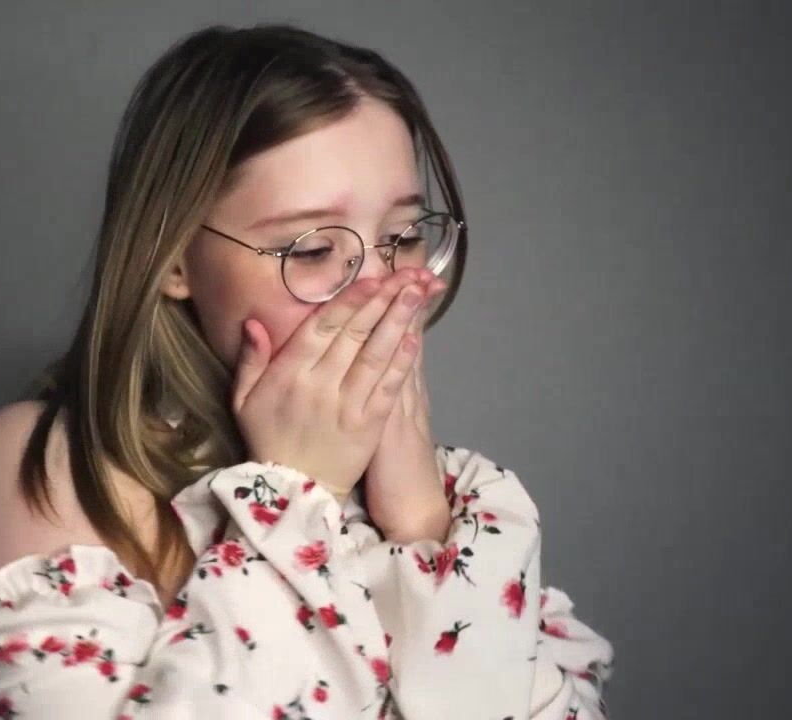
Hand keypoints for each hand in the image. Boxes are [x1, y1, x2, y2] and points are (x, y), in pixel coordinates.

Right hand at [232, 268, 430, 499]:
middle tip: (407, 273)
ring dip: (398, 321)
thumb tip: (254, 322)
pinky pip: (387, 389)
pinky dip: (402, 363)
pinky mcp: (368, 426)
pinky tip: (415, 338)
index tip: (370, 277)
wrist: (294, 492)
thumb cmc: (268, 439)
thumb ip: (250, 360)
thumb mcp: (243, 400)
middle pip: (354, 334)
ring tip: (417, 293)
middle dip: (382, 300)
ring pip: (375, 355)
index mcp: (287, 374)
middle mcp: (318, 385)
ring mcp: (345, 406)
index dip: (348, 301)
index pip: (321, 328)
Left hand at [364, 271, 452, 542]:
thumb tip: (377, 347)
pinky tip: (410, 340)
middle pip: (400, 335)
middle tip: (414, 266)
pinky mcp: (393, 427)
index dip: (395, 303)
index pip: (392, 334)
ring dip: (407, 320)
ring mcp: (400, 405)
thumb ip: (381, 380)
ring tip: (413, 286)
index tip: (399, 271)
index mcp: (390, 385)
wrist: (411, 501)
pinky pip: (399, 390)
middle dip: (404, 300)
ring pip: (403, 355)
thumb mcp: (387, 416)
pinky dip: (405, 366)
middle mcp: (398, 389)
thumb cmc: (393, 461)